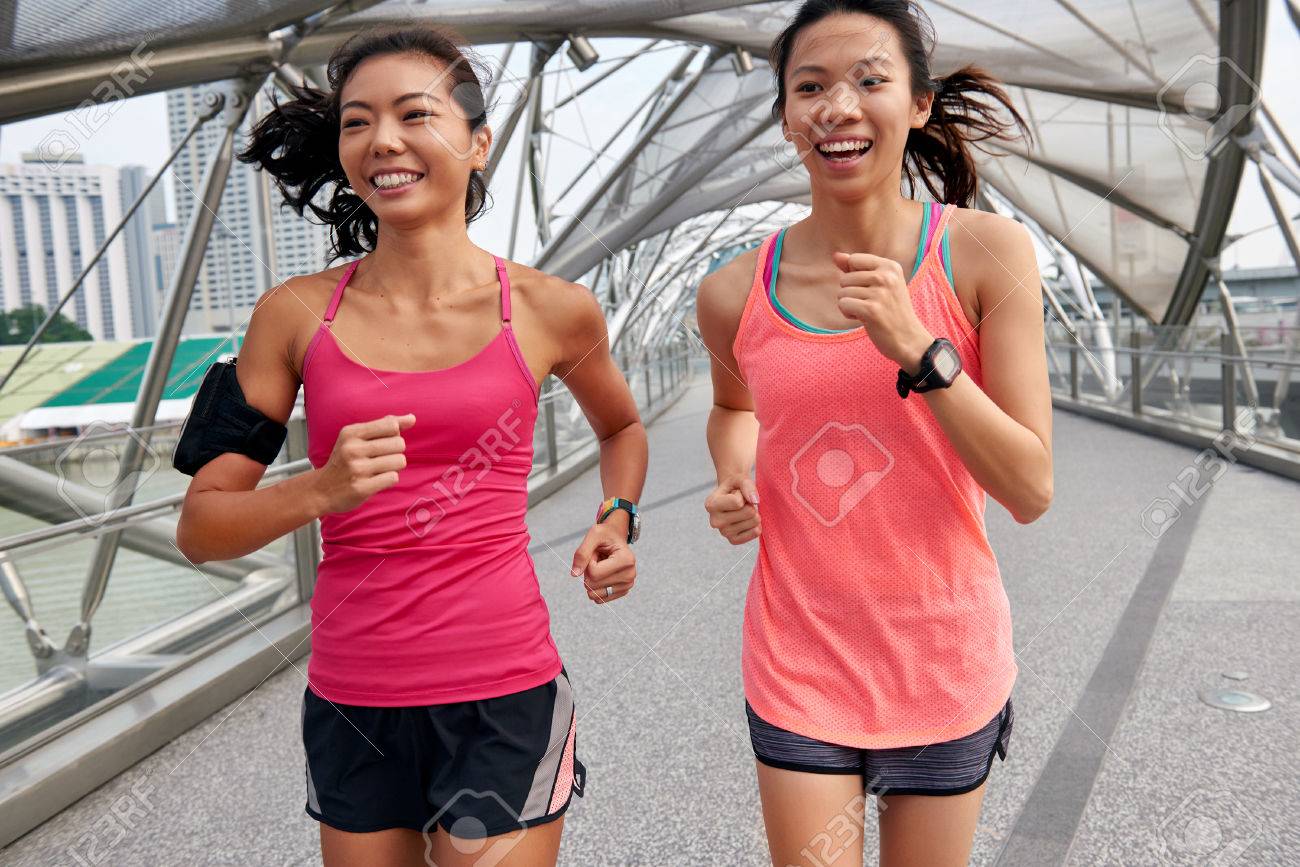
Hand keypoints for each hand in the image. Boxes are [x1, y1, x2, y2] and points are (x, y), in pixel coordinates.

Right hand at [312, 413, 414, 513]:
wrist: (322, 489)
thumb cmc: (344, 460)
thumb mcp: (357, 437)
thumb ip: (384, 425)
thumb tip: (412, 418)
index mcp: (352, 433)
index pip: (391, 425)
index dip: (394, 434)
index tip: (384, 441)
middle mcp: (353, 449)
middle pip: (399, 443)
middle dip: (395, 452)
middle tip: (380, 458)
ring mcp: (357, 469)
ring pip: (399, 461)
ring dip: (394, 467)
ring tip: (378, 469)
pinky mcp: (362, 488)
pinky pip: (393, 478)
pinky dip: (389, 479)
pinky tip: (376, 480)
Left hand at [570, 522, 635, 603]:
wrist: (616, 538)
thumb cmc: (605, 535)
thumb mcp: (593, 535)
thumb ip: (582, 553)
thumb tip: (574, 575)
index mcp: (626, 560)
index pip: (593, 573)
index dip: (588, 562)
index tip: (596, 552)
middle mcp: (630, 575)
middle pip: (593, 584)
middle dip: (588, 571)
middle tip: (598, 559)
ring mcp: (627, 585)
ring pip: (595, 594)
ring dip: (592, 580)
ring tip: (601, 566)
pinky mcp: (622, 592)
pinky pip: (599, 599)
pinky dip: (595, 587)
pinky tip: (603, 575)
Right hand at [705, 475, 759, 544]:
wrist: (732, 497)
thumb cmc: (735, 487)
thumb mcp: (739, 479)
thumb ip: (747, 485)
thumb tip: (755, 501)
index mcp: (711, 505)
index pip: (738, 502)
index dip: (742, 495)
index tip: (736, 494)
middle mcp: (714, 521)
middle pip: (748, 512)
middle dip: (750, 504)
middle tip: (742, 503)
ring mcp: (723, 533)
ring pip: (754, 521)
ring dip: (753, 513)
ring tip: (743, 510)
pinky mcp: (733, 540)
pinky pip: (755, 532)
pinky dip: (756, 525)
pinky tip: (747, 520)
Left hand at [832, 251, 933, 373]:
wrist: (909, 339)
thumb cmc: (891, 311)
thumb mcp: (880, 285)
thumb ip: (856, 268)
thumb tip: (835, 255)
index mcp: (890, 266)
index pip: (854, 259)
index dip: (854, 276)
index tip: (870, 289)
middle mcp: (886, 277)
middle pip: (845, 278)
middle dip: (851, 293)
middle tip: (871, 304)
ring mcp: (879, 293)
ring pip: (842, 292)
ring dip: (850, 305)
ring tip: (868, 312)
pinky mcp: (871, 310)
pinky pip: (843, 304)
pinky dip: (848, 313)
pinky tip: (863, 318)